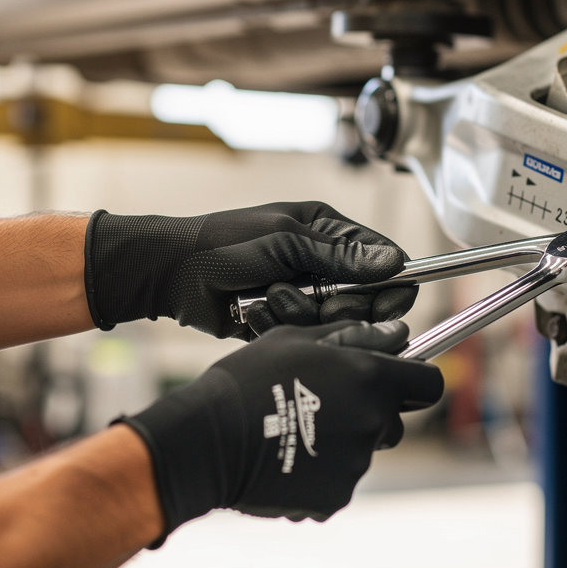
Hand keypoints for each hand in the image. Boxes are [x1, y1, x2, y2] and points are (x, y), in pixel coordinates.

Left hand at [84, 202, 416, 338]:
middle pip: (366, 299)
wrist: (172, 274)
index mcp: (328, 231)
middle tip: (320, 304)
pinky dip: (283, 326)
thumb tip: (395, 262)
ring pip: (335, 323)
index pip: (382, 259)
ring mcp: (305, 294)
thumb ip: (340, 255)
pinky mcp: (287, 320)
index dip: (390, 284)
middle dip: (342, 306)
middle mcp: (322, 264)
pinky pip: (305, 336)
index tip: (388, 303)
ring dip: (303, 314)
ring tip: (270, 298)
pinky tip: (257, 312)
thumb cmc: (223, 244)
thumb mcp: (285, 242)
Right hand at [118, 320, 442, 541]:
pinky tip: (285, 460)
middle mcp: (372, 422)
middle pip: (392, 422)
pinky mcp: (337, 497)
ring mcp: (356, 464)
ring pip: (362, 452)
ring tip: (293, 433)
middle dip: (370, 413)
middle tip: (324, 405)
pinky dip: (320, 474)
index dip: (415, 380)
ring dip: (341, 443)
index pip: (428, 384)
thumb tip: (396, 332)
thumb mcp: (298, 340)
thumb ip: (354, 336)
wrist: (208, 440)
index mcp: (370, 378)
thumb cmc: (249, 379)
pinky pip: (339, 482)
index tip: (398, 381)